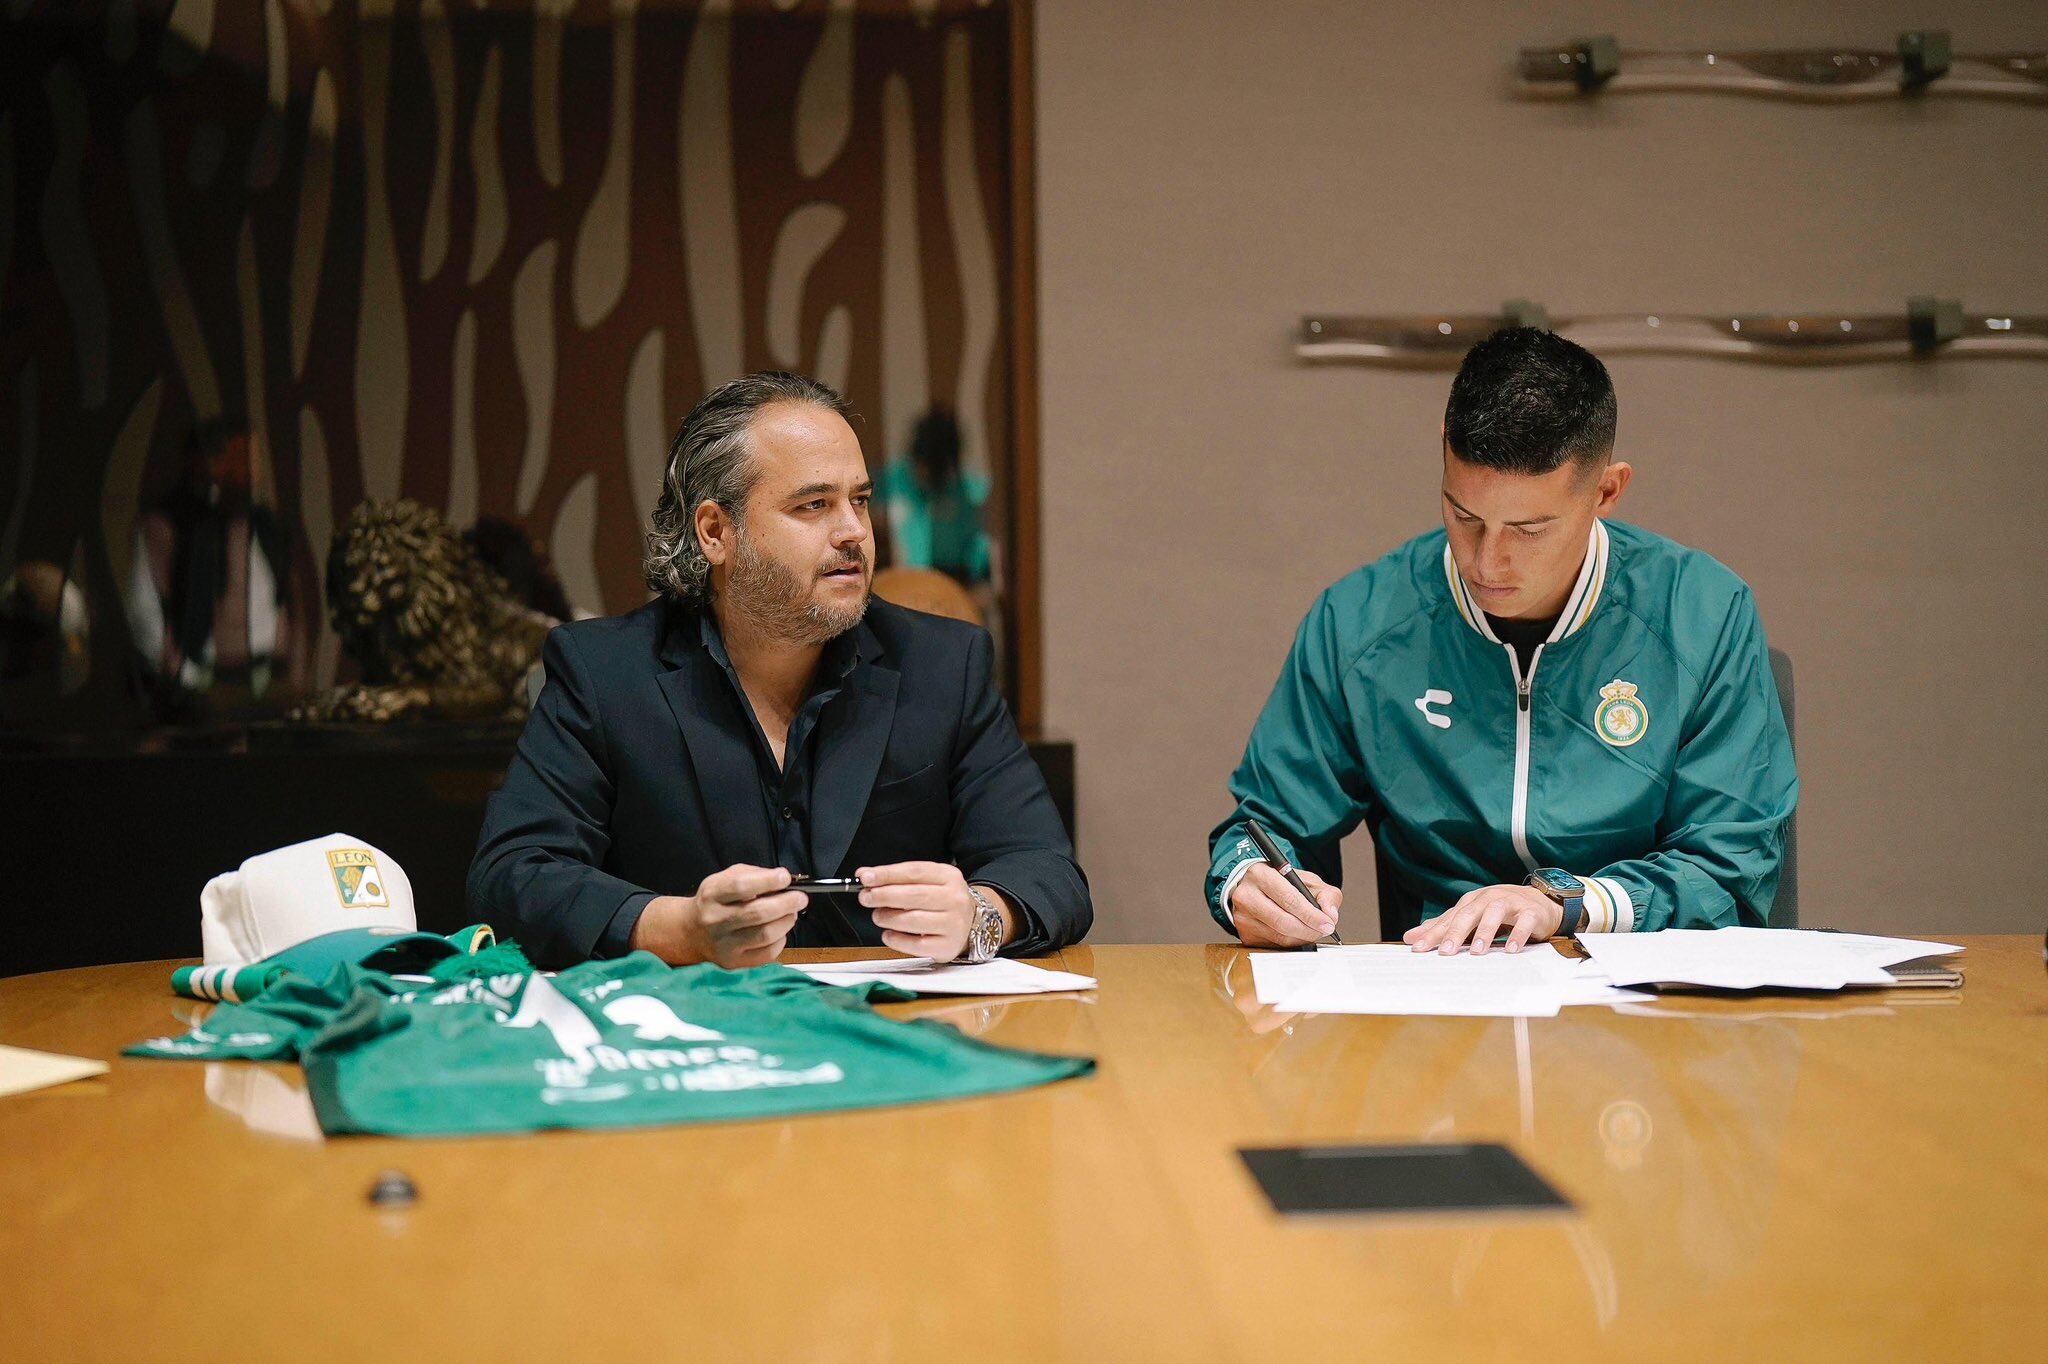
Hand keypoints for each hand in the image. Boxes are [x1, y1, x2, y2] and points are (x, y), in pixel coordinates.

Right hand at [630, 865, 806, 967]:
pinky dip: (780, 940)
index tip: (785, 877)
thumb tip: (783, 880)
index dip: (767, 881)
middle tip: (800, 898)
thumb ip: (753, 875)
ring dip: (786, 922)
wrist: (692, 932)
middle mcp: (715, 921)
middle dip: (786, 903)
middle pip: (757, 913)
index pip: (741, 886)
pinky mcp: (733, 962)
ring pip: (765, 935)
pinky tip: (779, 931)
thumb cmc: (716, 900)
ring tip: (791, 913)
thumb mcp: (726, 878)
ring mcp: (724, 945)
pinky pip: (767, 953)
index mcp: (712, 894)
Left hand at [857, 861, 1001, 960]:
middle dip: (883, 895)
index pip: (914, 872)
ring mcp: (953, 924)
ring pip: (913, 920)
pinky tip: (888, 934)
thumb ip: (897, 878)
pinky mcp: (947, 946)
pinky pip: (916, 944)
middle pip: (913, 895)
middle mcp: (955, 899)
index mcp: (949, 876)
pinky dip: (896, 939)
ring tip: (878, 916)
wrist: (971, 925)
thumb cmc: (941, 901)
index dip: (887, 874)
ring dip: (888, 917)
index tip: (865, 877)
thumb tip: (865, 875)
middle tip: (866, 897)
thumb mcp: (927, 881)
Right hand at [1229, 864, 1340, 947]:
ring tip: (1313, 931)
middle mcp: (1246, 896)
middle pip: (1283, 922)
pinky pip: (1274, 945)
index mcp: (1260, 875)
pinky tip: (1297, 935)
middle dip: (1309, 930)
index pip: (1289, 899)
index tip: (1328, 924)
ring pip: (1279, 937)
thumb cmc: (1282, 883)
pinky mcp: (1244, 934)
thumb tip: (1330, 916)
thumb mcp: (1307, 880)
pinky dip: (1291, 943)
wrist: (1255, 888)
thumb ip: (1325, 894)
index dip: (1311, 915)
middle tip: (1323, 930)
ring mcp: (1242, 917)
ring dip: (1302, 938)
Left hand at [1403, 884, 1560, 954]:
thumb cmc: (1499, 911)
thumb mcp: (1469, 917)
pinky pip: (1524, 922)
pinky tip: (1510, 950)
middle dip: (1456, 933)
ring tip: (1478, 951)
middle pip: (1468, 914)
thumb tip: (1410, 937)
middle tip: (1445, 952)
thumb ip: (1442, 927)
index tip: (1417, 948)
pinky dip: (1518, 935)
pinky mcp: (1530, 912)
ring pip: (1494, 913)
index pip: (1448, 919)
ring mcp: (1510, 903)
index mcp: (1470, 902)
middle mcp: (1487, 899)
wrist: (1538, 902)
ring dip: (1485, 932)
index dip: (1432, 933)